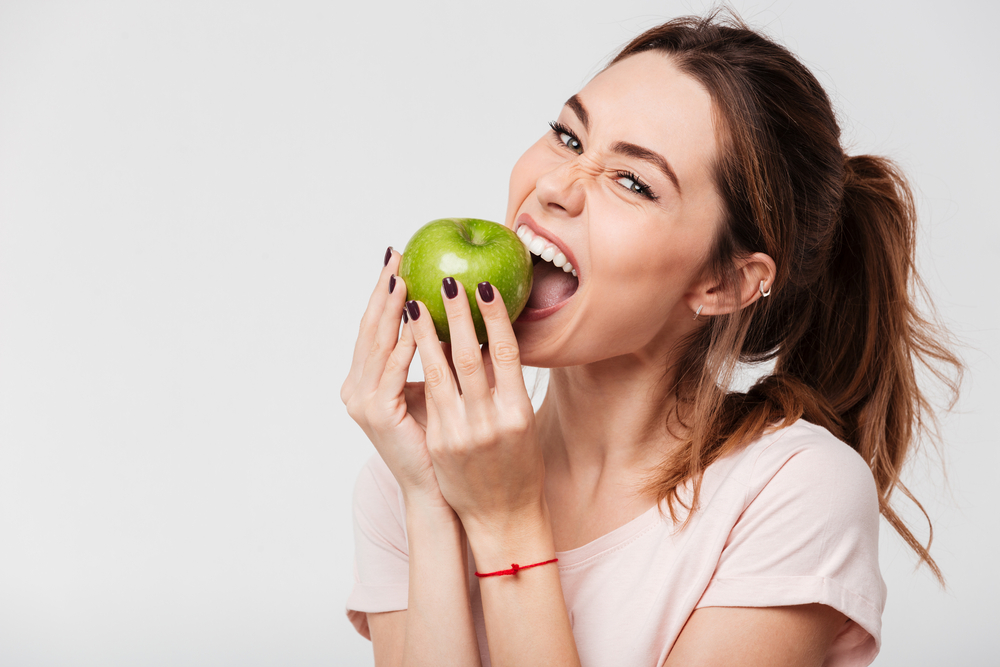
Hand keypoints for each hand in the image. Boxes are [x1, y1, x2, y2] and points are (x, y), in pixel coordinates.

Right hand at [340, 250, 445, 509]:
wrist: (437, 492)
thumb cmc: (441, 443)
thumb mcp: (435, 391)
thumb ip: (434, 358)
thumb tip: (456, 315)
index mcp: (365, 381)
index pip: (374, 327)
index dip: (384, 292)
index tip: (399, 258)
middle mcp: (356, 389)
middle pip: (369, 328)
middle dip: (383, 290)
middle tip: (396, 256)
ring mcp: (363, 402)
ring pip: (377, 343)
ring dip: (392, 309)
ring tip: (406, 278)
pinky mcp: (377, 414)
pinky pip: (392, 369)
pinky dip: (404, 342)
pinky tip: (417, 319)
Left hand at [404, 279, 543, 533]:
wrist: (502, 516)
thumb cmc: (518, 464)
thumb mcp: (522, 422)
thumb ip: (507, 385)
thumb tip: (494, 338)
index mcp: (519, 412)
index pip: (506, 354)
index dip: (494, 318)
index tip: (483, 288)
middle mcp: (490, 422)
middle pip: (470, 357)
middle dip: (455, 316)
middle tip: (446, 282)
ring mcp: (461, 434)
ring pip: (440, 374)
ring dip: (425, 334)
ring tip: (415, 303)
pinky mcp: (439, 443)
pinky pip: (428, 395)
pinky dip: (419, 365)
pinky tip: (411, 342)